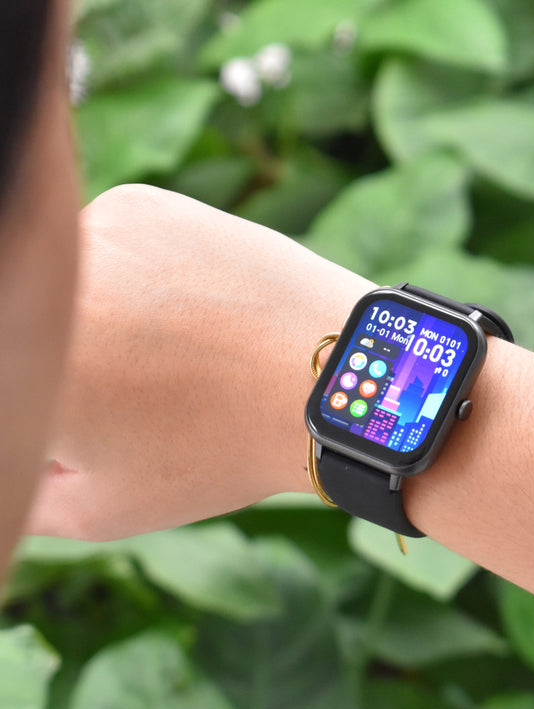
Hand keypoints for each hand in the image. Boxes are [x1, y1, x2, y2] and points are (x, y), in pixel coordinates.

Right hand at [26, 184, 372, 539]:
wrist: (327, 376)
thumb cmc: (219, 449)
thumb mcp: (104, 505)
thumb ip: (26, 490)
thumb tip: (22, 452)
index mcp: (20, 363)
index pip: (18, 379)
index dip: (58, 408)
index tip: (95, 413)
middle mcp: (38, 282)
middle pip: (30, 323)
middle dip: (69, 363)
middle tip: (132, 388)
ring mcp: (88, 230)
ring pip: (68, 280)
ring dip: (96, 314)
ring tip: (174, 352)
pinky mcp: (136, 203)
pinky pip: (109, 243)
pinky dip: (133, 275)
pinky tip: (191, 311)